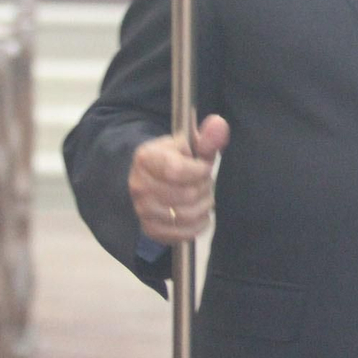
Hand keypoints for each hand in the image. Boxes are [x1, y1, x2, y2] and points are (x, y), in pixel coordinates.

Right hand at [128, 114, 229, 243]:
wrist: (154, 177)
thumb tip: (219, 124)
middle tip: (205, 182)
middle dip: (205, 187)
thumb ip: (207, 137)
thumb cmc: (177, 158)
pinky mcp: (150, 229)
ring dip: (203, 206)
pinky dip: (198, 224)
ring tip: (203, 196)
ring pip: (186, 215)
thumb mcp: (191, 144)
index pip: (176, 171)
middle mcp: (138, 185)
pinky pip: (182, 234)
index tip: (205, 167)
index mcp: (146, 158)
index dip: (199, 171)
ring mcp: (142, 209)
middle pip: (186, 195)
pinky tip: (200, 213)